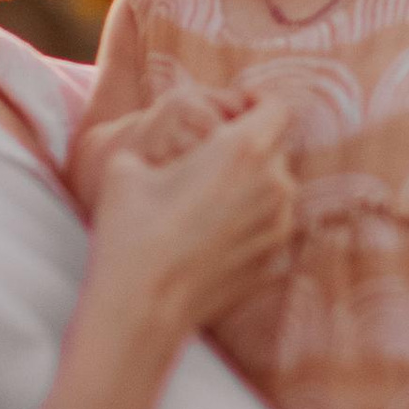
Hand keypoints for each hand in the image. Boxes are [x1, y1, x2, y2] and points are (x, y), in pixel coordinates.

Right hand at [81, 92, 294, 331]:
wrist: (143, 305)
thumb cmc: (131, 231)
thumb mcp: (128, 164)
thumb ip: (161, 136)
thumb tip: (166, 132)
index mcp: (244, 150)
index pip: (277, 107)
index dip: (256, 103)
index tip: (234, 109)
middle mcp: (275, 185)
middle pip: (276, 148)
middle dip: (250, 145)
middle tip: (210, 156)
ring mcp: (280, 227)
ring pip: (277, 188)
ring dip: (252, 183)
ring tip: (208, 197)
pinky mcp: (276, 260)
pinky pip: (270, 225)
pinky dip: (250, 220)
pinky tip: (212, 233)